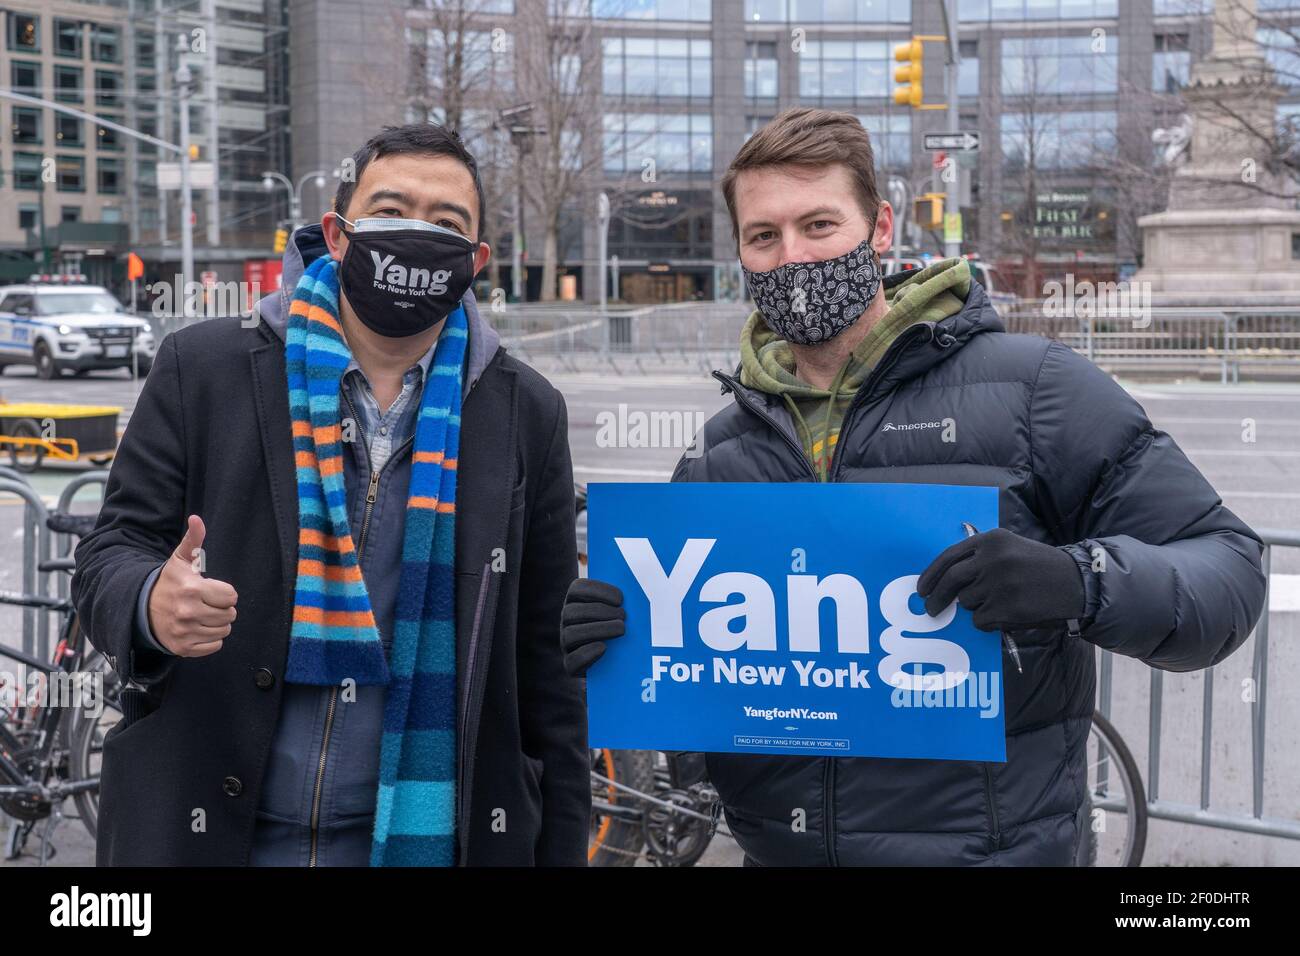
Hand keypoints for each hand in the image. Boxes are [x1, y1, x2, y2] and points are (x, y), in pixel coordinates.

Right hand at [148, 515, 238, 656]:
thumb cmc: (169, 582)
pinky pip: (215, 646)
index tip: (210, 590)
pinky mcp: (183, 648)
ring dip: (218, 623)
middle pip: (230, 614)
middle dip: (222, 608)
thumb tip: (196, 518)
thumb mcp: (181, 560)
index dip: (224, 592)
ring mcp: (185, 632)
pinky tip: (198, 628)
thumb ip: (193, 540)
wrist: (142, 608)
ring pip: (224, 631)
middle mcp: (188, 612)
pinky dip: (211, 639)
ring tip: (203, 614)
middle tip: (207, 603)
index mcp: (192, 589)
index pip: (231, 596)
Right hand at [560, 578, 624, 676]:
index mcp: (576, 602)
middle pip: (571, 612)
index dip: (597, 590)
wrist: (619, 665)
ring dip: (598, 630)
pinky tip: (604, 648)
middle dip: (599, 612)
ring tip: (622, 630)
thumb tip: (641, 585)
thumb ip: (624, 601)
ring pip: (570, 635)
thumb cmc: (624, 631)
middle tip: (624, 616)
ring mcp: (567, 645)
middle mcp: (568, 622)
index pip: (577, 588)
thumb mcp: (623, 612)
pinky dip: (587, 653)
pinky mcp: (571, 666)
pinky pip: (572, 661)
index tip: (620, 599)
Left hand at [915, 528, 1083, 631]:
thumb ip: (978, 557)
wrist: (1076, 582)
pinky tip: (1007, 614)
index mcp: (991, 539)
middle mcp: (992, 558)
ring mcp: (999, 583)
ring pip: (966, 602)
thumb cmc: (1039, 566)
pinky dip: (987, 622)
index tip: (922, 588)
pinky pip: (980, 620)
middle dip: (936, 597)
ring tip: (998, 602)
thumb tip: (942, 580)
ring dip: (974, 608)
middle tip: (931, 609)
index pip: (948, 557)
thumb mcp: (1009, 548)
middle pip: (950, 580)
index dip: (931, 575)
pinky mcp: (1007, 606)